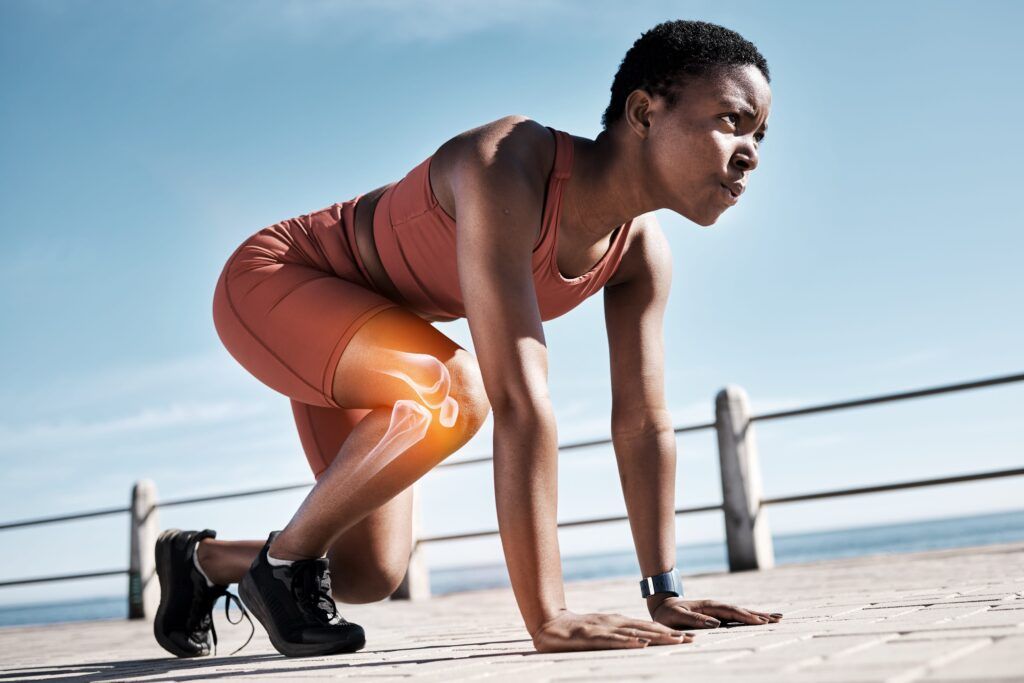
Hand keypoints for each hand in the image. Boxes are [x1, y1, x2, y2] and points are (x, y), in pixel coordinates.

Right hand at [531, 609, 695, 652]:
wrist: (548, 625)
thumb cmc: (575, 632)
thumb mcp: (601, 634)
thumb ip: (618, 637)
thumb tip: (640, 643)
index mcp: (618, 622)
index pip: (648, 627)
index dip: (669, 632)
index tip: (688, 637)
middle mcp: (614, 623)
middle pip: (647, 628)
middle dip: (671, 634)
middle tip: (692, 639)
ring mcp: (604, 628)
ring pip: (635, 632)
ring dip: (657, 637)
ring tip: (677, 641)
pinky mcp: (592, 636)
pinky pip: (613, 640)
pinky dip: (629, 641)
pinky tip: (642, 644)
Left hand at [650, 597, 782, 628]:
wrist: (663, 605)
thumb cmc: (668, 613)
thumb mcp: (678, 617)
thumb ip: (695, 620)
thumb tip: (716, 623)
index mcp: (709, 606)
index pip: (731, 611)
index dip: (747, 616)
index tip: (762, 621)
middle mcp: (716, 606)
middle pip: (742, 610)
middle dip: (760, 615)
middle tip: (778, 619)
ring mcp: (718, 610)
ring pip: (742, 613)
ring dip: (759, 615)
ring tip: (776, 618)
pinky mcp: (718, 615)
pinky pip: (737, 616)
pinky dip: (750, 618)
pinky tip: (759, 620)